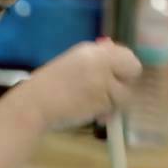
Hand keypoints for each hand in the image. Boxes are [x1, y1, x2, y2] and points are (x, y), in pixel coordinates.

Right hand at [16, 40, 141, 133]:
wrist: (34, 105)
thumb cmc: (46, 88)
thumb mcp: (71, 65)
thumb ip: (94, 62)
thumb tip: (112, 54)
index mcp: (91, 50)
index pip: (125, 54)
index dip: (123, 68)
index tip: (115, 78)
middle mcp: (101, 61)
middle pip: (133, 69)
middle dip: (125, 83)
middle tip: (111, 94)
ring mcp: (103, 80)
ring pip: (125, 93)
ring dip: (113, 103)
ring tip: (95, 109)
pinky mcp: (102, 99)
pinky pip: (114, 108)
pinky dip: (106, 114)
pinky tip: (92, 116)